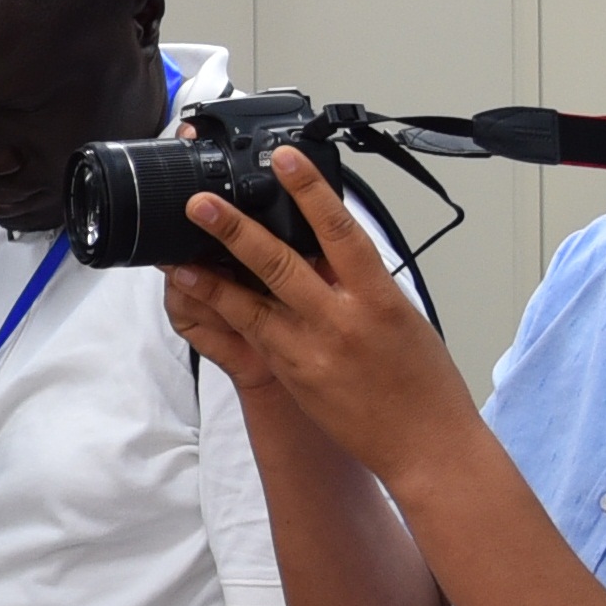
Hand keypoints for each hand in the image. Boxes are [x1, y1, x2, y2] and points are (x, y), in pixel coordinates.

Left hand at [153, 155, 468, 478]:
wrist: (428, 446)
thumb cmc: (424, 384)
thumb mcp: (402, 318)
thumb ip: (362, 285)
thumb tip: (326, 251)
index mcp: (379, 297)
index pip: (340, 230)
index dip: (309, 191)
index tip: (284, 159)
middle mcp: (342, 320)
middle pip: (280, 263)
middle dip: (236, 230)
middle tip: (202, 203)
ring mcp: (313, 351)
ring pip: (251, 304)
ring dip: (211, 276)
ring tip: (177, 253)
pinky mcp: (294, 376)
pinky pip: (252, 336)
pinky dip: (223, 311)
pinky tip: (197, 293)